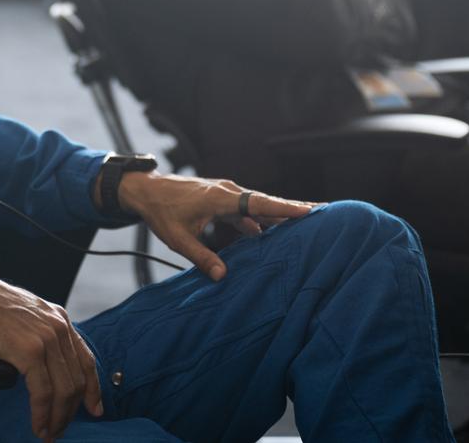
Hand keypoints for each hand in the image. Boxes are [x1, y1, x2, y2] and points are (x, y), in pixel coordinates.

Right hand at [0, 277, 101, 441]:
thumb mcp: (25, 314)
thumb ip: (40, 332)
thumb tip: (44, 362)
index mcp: (59, 318)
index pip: (86, 359)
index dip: (93, 388)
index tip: (94, 409)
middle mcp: (58, 327)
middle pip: (77, 379)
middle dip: (70, 410)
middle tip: (60, 429)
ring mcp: (46, 339)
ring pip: (64, 390)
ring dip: (57, 418)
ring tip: (49, 433)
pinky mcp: (29, 351)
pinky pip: (43, 393)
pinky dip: (42, 414)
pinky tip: (38, 426)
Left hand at [118, 173, 318, 280]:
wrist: (146, 190)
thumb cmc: (161, 212)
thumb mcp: (179, 238)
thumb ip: (201, 258)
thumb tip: (223, 278)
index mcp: (220, 198)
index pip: (259, 203)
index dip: (284, 208)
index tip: (309, 210)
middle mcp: (227, 192)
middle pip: (265, 202)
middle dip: (292, 208)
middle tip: (321, 212)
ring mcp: (225, 194)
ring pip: (257, 205)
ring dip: (277, 214)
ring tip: (303, 223)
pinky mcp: (221, 198)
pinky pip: (246, 209)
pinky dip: (258, 219)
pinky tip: (267, 234)